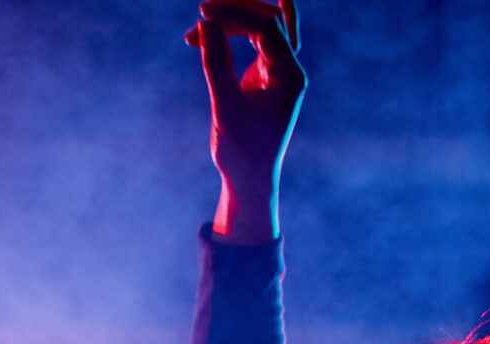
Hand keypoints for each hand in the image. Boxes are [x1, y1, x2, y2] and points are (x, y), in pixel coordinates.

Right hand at [187, 0, 303, 239]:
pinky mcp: (265, 74)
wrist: (250, 180)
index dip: (237, 15)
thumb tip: (206, 23)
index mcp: (290, 78)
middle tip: (202, 9)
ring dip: (233, 18)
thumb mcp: (225, 108)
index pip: (268, 28)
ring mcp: (279, 70)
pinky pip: (254, 39)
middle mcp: (290, 70)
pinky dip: (232, 32)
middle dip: (237, 9)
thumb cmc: (241, 152)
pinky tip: (207, 31)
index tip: (204, 14)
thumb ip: (216, 64)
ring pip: (263, 25)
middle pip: (270, 19)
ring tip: (199, 22)